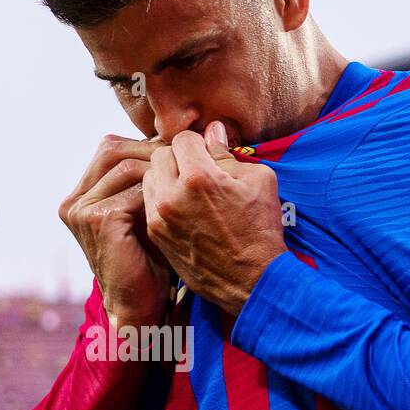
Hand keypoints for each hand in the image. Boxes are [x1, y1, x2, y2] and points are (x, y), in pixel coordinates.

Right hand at [59, 134, 171, 329]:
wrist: (142, 304)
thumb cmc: (150, 258)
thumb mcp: (145, 209)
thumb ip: (149, 176)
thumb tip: (176, 135)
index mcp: (81, 193)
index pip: (112, 148)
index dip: (147, 145)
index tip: (182, 150)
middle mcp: (73, 200)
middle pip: (113, 149)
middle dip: (153, 151)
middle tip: (187, 158)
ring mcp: (80, 210)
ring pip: (126, 167)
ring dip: (160, 171)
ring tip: (185, 180)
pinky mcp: (96, 221)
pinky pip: (134, 191)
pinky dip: (159, 194)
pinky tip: (178, 204)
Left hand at [141, 121, 287, 318]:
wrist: (253, 279)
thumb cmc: (261, 229)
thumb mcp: (259, 180)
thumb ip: (228, 153)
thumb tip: (212, 131)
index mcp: (199, 177)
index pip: (183, 138)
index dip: (199, 143)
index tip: (208, 154)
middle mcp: (172, 195)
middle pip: (159, 155)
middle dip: (178, 157)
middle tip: (196, 170)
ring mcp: (160, 217)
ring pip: (149, 177)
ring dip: (165, 177)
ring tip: (187, 190)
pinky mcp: (156, 235)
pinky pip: (148, 202)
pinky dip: (161, 199)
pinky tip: (181, 208)